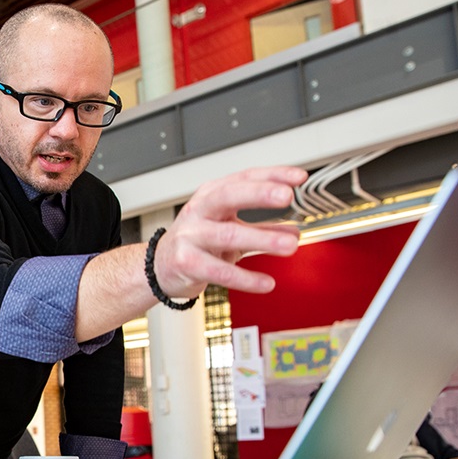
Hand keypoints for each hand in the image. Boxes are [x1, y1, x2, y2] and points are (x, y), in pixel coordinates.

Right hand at [153, 166, 305, 299]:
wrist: (160, 267)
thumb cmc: (196, 242)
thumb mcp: (229, 228)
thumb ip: (261, 227)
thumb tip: (294, 231)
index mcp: (211, 195)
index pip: (242, 178)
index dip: (271, 176)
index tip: (297, 178)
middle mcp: (198, 211)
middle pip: (228, 196)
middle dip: (258, 194)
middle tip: (287, 198)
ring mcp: (190, 236)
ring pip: (228, 234)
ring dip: (262, 238)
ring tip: (290, 245)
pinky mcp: (187, 263)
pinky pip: (220, 271)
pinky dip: (246, 278)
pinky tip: (266, 282)